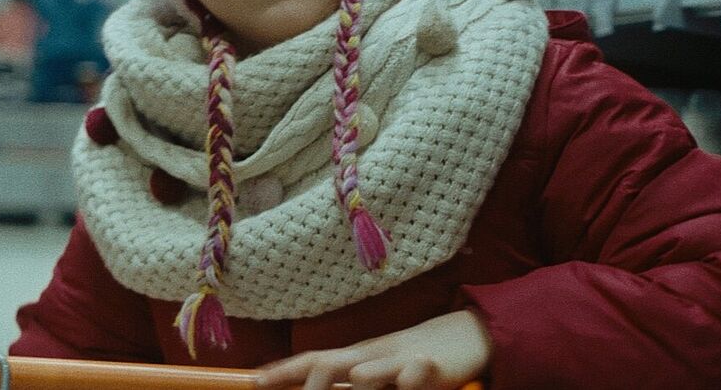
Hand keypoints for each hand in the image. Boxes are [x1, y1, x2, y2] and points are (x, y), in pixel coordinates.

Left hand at [256, 310, 490, 389]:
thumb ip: (347, 380)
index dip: (283, 371)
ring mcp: (399, 361)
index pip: (313, 360)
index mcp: (356, 357)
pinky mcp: (430, 369)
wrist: (465, 336)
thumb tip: (313, 385)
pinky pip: (411, 378)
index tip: (256, 381)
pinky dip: (406, 383)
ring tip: (357, 384)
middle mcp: (371, 356)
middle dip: (308, 387)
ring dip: (354, 386)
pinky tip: (406, 383)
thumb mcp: (378, 369)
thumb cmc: (412, 360)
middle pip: (329, 366)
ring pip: (363, 374)